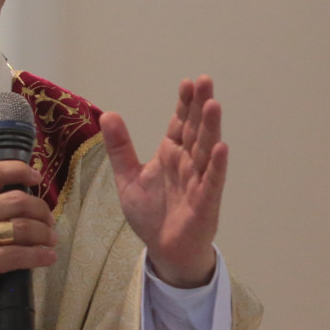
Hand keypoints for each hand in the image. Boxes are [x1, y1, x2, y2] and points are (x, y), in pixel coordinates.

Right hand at [0, 161, 57, 322]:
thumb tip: (1, 208)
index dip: (21, 171)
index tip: (36, 178)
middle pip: (18, 200)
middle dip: (41, 209)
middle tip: (48, 219)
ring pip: (24, 227)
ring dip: (45, 234)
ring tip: (51, 240)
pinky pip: (21, 255)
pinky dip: (40, 256)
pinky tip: (47, 258)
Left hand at [99, 77, 228, 288]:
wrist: (164, 249)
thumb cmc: (151, 213)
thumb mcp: (127, 177)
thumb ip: (119, 147)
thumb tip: (108, 114)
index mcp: (170, 155)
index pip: (179, 124)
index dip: (184, 104)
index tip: (188, 82)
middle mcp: (187, 163)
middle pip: (195, 130)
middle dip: (200, 106)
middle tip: (206, 80)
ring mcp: (198, 181)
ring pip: (206, 150)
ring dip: (210, 128)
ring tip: (214, 104)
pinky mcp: (205, 202)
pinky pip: (212, 181)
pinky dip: (217, 165)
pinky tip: (222, 147)